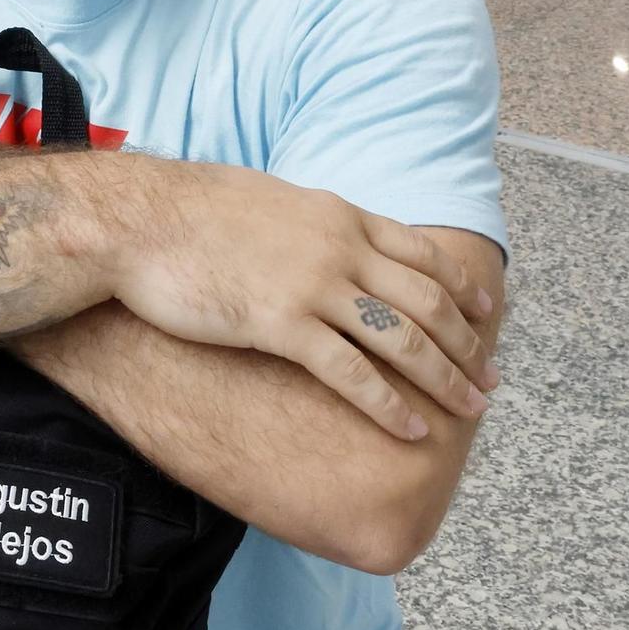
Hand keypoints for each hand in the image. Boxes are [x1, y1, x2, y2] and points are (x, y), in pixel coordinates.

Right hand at [107, 163, 498, 440]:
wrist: (138, 219)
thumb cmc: (188, 210)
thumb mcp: (267, 199)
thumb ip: (307, 222)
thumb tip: (321, 234)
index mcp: (337, 214)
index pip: (422, 251)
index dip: (462, 285)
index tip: (488, 313)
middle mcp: (339, 247)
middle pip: (426, 300)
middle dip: (467, 344)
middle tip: (490, 380)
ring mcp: (312, 286)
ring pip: (402, 338)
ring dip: (445, 377)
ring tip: (470, 411)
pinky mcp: (280, 324)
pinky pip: (352, 372)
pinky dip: (390, 404)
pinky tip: (412, 429)